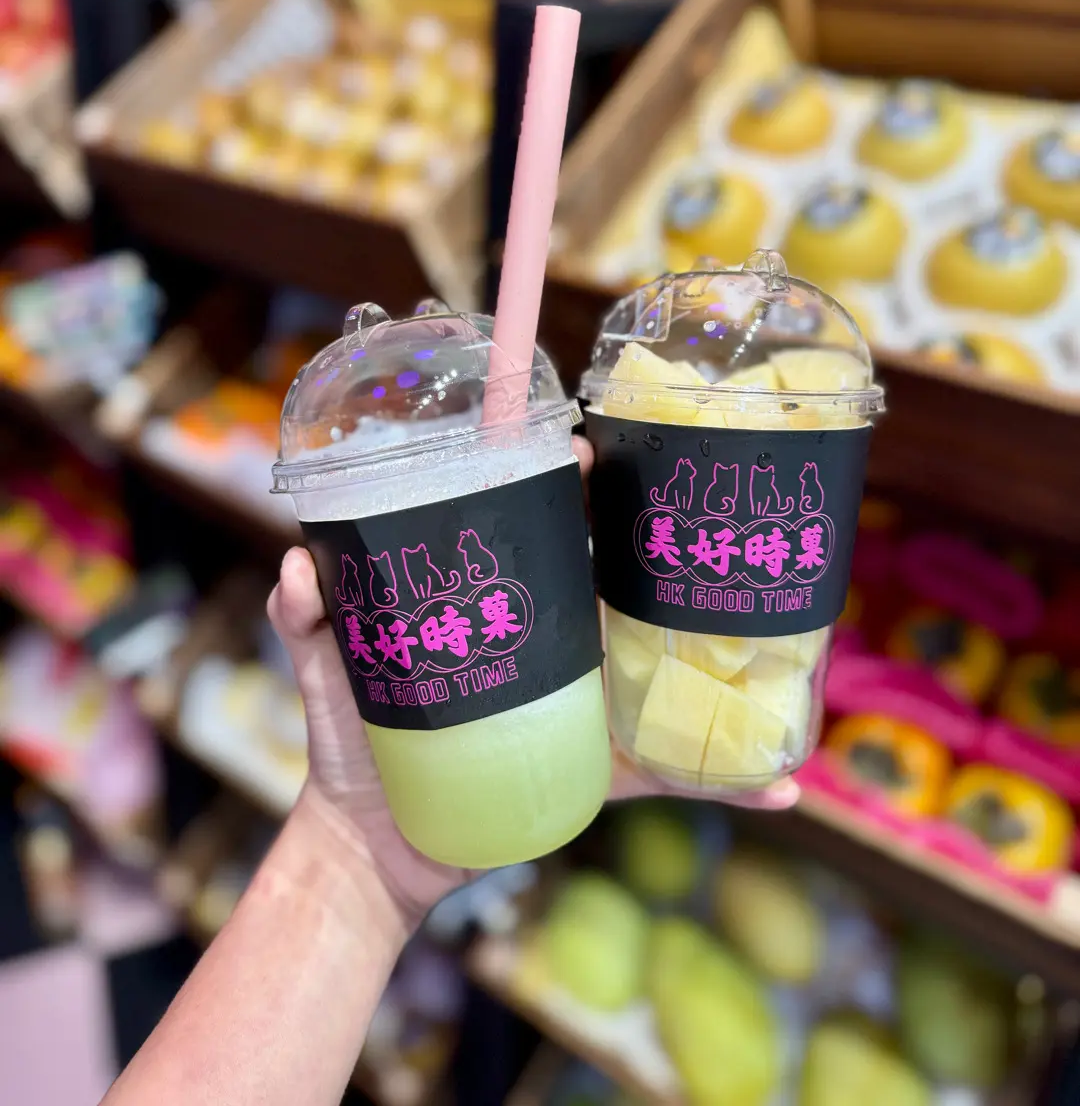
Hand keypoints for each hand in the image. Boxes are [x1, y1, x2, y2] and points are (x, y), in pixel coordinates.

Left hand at [268, 441, 797, 934]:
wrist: (373, 849)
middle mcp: (558, 650)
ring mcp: (585, 710)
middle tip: (706, 521)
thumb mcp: (332, 675)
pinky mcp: (598, 775)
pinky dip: (730, 786)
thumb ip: (308, 621)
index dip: (574, 489)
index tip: (594, 450)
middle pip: (622, 588)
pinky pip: (672, 778)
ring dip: (727, 665)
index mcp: (508, 612)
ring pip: (667, 677)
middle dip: (667, 552)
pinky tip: (784, 791)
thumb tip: (300, 570)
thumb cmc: (353, 747)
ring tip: (777, 643)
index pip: (549, 535)